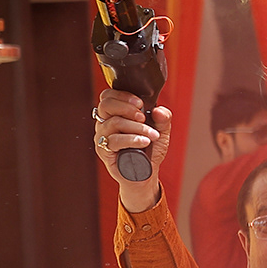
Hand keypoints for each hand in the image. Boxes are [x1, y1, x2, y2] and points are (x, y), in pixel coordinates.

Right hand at [95, 88, 171, 212]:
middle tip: (143, 117)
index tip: (141, 103)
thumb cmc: (150, 150)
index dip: (123, 95)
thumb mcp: (161, 132)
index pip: (109, 96)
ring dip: (136, 127)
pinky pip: (114, 140)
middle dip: (127, 108)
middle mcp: (106, 123)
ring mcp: (103, 136)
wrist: (146, 172)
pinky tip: (144, 142)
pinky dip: (132, 139)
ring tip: (152, 135)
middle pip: (106, 105)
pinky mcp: (103, 151)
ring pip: (114, 123)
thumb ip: (163, 119)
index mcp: (116, 114)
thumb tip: (159, 110)